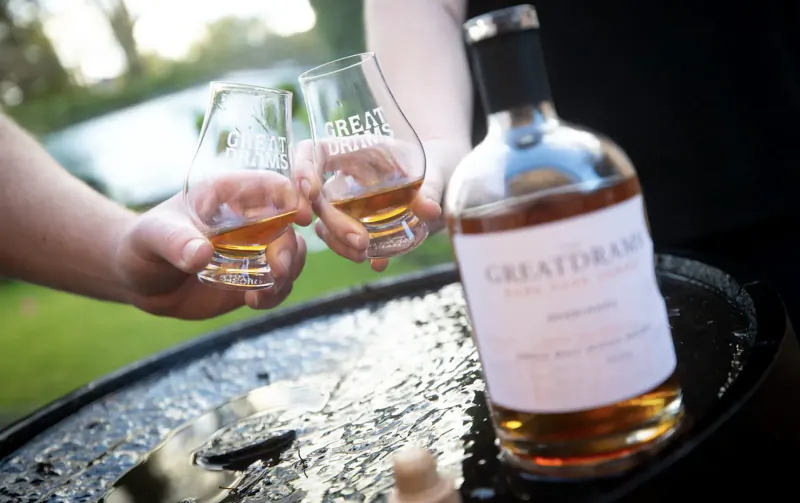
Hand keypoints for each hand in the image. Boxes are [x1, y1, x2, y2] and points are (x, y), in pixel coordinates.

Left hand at [112, 186, 312, 319]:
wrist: (139, 280)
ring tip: (266, 291)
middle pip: (287, 227)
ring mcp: (254, 250)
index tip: (301, 216)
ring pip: (291, 256)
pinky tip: (254, 302)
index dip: (292, 197)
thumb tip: (202, 254)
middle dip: (290, 249)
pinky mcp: (253, 278)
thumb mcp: (152, 237)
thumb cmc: (142, 244)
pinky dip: (276, 295)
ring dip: (288, 274)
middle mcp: (249, 220)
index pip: (271, 186)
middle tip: (279, 271)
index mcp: (229, 195)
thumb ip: (175, 242)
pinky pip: (279, 285)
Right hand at [296, 137, 462, 271]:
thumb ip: (432, 187)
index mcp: (355, 150)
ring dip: (338, 242)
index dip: (302, 169)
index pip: (313, 151)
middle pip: (317, 197)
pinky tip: (378, 262)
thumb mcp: (438, 170)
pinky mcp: (356, 224)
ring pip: (323, 224)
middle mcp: (344, 176)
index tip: (311, 193)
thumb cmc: (437, 163)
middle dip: (332, 222)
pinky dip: (354, 253)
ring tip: (365, 255)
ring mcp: (346, 202)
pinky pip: (341, 240)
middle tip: (360, 241)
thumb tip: (429, 209)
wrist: (446, 180)